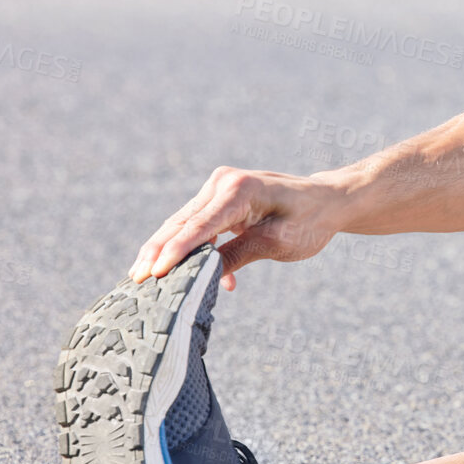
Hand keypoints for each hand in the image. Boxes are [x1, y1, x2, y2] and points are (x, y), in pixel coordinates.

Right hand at [130, 166, 348, 290]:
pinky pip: (197, 225)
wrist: (328, 200)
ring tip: (143, 278)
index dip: (176, 252)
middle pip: (182, 223)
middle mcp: (223, 183)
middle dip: (157, 252)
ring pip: (184, 224)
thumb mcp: (279, 243)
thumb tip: (203, 275)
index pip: (200, 226)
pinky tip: (176, 272)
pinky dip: (187, 248)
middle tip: (136, 280)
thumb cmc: (310, 220)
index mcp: (240, 190)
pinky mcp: (220, 198)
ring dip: (165, 250)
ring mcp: (219, 188)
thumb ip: (239, 255)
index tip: (154, 273)